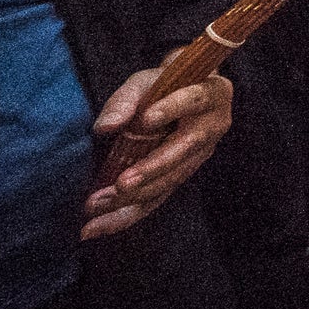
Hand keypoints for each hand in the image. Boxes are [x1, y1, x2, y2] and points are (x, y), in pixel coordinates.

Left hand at [83, 64, 232, 240]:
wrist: (178, 93)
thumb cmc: (163, 83)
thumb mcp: (144, 81)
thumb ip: (125, 100)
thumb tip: (106, 127)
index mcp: (212, 94)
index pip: (195, 100)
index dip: (173, 108)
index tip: (146, 119)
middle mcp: (213, 128)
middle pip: (183, 152)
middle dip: (150, 171)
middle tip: (120, 185)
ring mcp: (198, 157)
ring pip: (169, 182)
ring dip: (132, 198)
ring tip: (95, 207)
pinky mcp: (179, 177)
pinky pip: (155, 200)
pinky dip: (125, 215)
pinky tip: (95, 227)